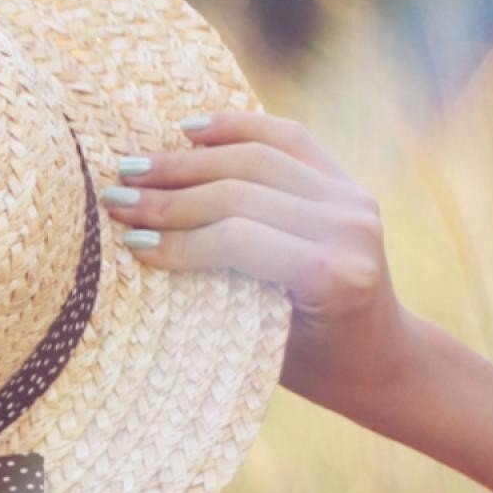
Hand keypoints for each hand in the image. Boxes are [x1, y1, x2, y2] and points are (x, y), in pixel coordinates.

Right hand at [100, 111, 418, 426]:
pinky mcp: (344, 182)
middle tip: (115, 199)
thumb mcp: (263, 342)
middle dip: (170, 196)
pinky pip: (287, 138)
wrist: (376, 354)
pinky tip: (189, 128)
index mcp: (332, 276)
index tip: (127, 241)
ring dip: (187, 161)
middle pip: (242, 191)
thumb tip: (144, 251)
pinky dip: (236, 128)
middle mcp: (349, 227)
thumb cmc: (308, 364)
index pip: (236, 239)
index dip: (177, 238)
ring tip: (135, 167)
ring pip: (257, 158)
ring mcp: (351, 198)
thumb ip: (221, 293)